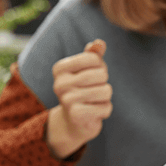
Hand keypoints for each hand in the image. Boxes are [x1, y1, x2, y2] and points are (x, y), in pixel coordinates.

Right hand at [46, 39, 112, 158]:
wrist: (73, 122)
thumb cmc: (82, 90)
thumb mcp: (86, 70)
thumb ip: (93, 55)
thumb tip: (99, 43)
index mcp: (59, 68)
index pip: (94, 58)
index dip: (100, 66)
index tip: (92, 76)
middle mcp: (60, 84)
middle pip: (101, 74)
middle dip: (104, 82)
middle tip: (94, 90)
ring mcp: (67, 100)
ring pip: (106, 91)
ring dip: (105, 97)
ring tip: (93, 101)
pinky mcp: (77, 116)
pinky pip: (106, 107)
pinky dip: (105, 110)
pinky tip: (94, 112)